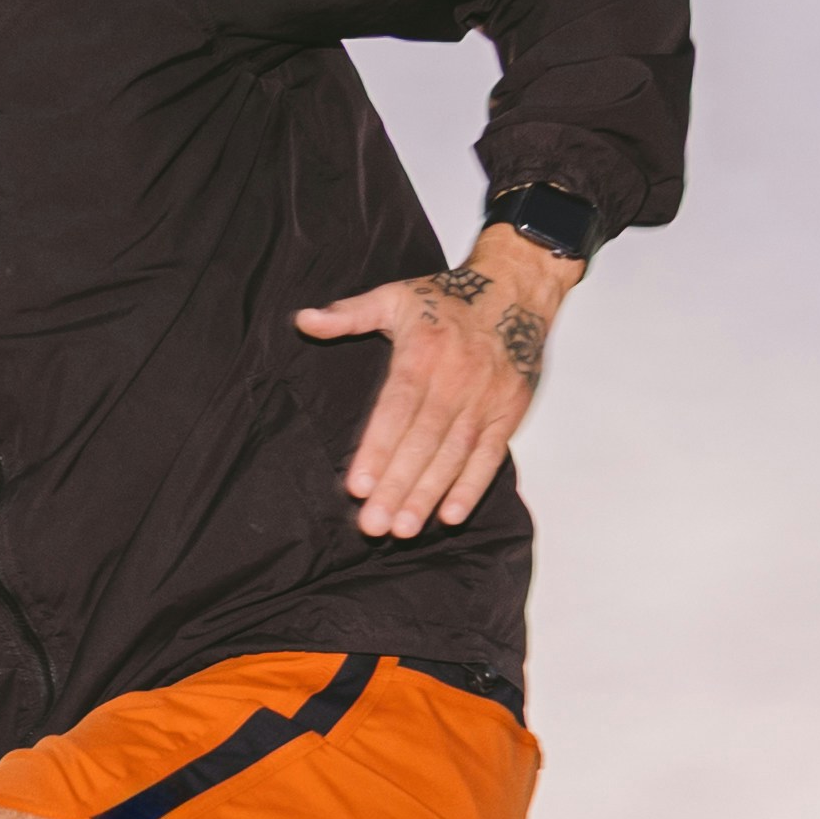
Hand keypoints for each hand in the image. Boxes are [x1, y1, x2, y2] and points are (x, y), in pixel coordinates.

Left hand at [296, 225, 574, 536]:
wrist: (514, 289)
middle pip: (424, 442)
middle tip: (374, 524)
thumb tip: (305, 321)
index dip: (378, 449)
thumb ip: (348, 314)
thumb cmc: (447, 299)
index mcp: (423, 354)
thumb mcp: (393, 296)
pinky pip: (490, 455)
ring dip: (429, 494)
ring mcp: (485, 400)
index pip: (397, 409)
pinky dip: (472, 486)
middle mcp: (456, 379)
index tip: (358, 486)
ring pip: (454, 455)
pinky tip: (451, 514)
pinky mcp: (508, 413)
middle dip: (398, 486)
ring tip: (404, 529)